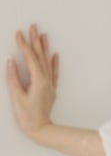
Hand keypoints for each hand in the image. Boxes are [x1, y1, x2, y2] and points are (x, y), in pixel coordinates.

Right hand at [6, 23, 58, 140]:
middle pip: (40, 56)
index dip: (24, 45)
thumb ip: (13, 78)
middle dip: (36, 40)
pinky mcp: (51, 89)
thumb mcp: (17, 96)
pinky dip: (54, 62)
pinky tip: (55, 54)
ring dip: (45, 47)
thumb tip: (11, 61)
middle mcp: (46, 80)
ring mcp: (50, 84)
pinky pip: (54, 72)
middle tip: (33, 26)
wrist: (41, 129)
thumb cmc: (27, 116)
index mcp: (38, 80)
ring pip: (47, 61)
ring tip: (43, 35)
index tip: (18, 33)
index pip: (30, 58)